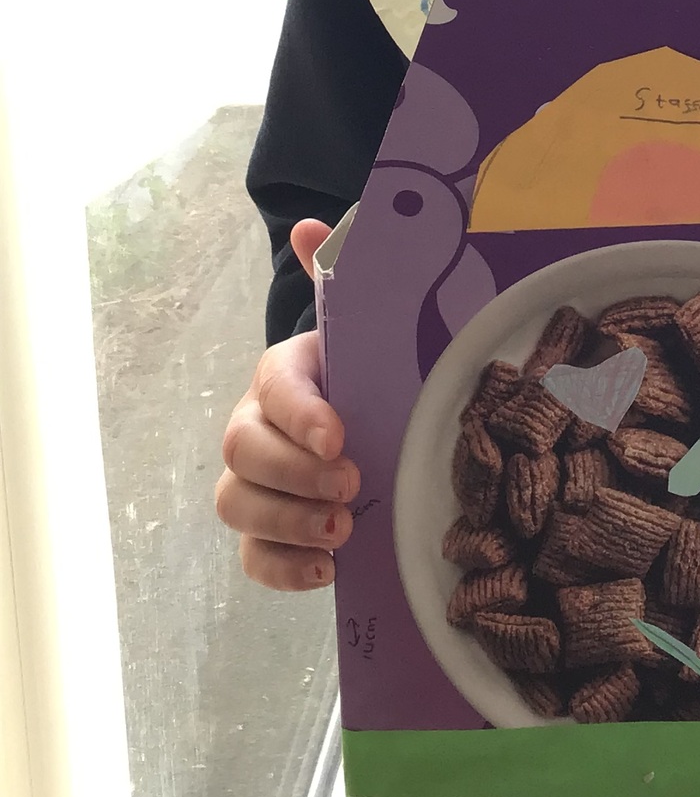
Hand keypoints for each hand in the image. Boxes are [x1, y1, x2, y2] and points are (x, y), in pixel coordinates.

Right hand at [214, 220, 357, 590]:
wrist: (365, 414)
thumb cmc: (365, 369)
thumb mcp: (363, 325)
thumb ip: (342, 274)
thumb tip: (310, 226)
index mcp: (281, 373)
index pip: (275, 389)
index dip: (301, 415)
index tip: (339, 438)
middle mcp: (254, 426)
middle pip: (244, 453)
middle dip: (295, 475)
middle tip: (352, 486)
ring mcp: (253, 482)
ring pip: (238, 506)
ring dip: (288, 522)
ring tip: (343, 530)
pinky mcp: (265, 531)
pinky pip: (253, 557)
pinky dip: (283, 568)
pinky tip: (327, 569)